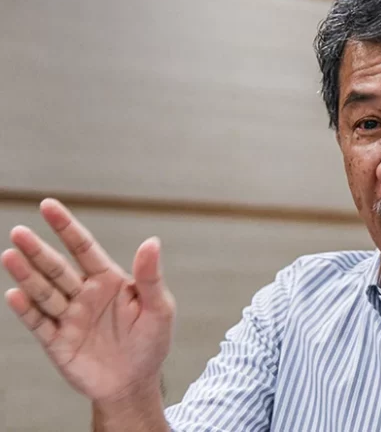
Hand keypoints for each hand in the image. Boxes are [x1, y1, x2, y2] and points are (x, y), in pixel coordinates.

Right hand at [2, 199, 175, 402]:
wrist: (135, 383)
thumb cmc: (151, 341)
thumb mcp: (159, 308)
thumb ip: (150, 276)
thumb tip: (152, 241)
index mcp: (110, 280)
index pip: (84, 248)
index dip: (66, 227)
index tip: (48, 205)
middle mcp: (85, 294)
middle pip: (58, 267)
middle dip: (39, 250)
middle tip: (20, 232)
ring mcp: (70, 317)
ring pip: (45, 292)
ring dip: (27, 275)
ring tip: (10, 255)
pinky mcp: (58, 341)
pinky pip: (40, 323)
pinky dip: (27, 310)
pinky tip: (15, 294)